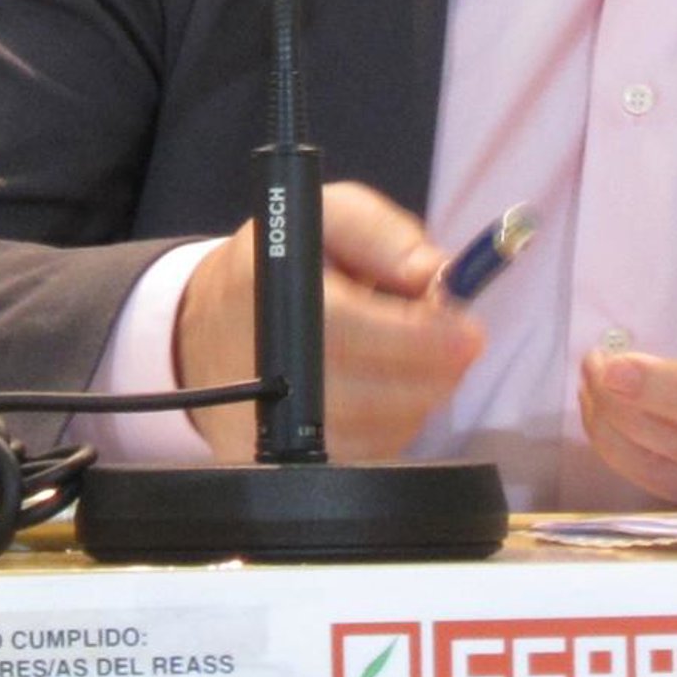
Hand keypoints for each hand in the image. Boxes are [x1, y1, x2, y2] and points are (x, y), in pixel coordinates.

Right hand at [175, 183, 484, 461]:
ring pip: (378, 431)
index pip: (355, 333)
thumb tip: (435, 272)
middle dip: (436, 371)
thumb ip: (382, 233)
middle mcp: (272, 373)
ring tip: (421, 356)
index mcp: (280, 299)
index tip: (469, 334)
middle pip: (374, 395)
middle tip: (463, 343)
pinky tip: (392, 386)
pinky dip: (394, 424)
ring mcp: (272, 427)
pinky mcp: (281, 462)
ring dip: (419, 396)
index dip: (422, 339)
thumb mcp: (325, 215)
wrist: (207, 326)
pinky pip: (363, 455)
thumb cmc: (278, 262)